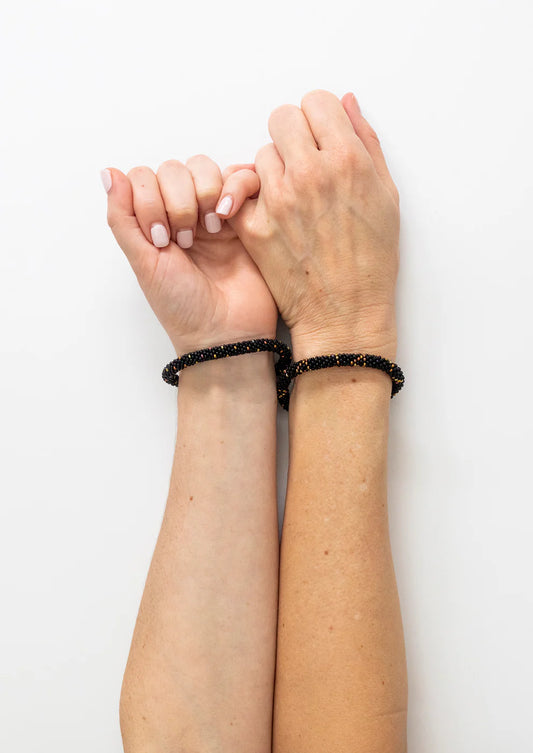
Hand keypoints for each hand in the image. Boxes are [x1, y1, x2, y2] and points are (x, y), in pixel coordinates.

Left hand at [102, 156, 276, 354]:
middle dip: (178, 201)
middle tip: (186, 241)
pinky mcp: (248, 215)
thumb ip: (123, 218)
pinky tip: (230, 217)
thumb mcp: (143, 263)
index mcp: (156, 223)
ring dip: (205, 193)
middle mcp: (185, 213)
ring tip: (211, 231)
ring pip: (205, 167)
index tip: (161, 240)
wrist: (226, 332)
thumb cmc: (182, 307)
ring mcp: (217, 213)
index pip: (145, 177)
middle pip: (174, 169)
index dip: (151, 200)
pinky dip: (236, 187)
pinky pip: (243, 176)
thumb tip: (109, 172)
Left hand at [219, 90, 399, 360]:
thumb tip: (346, 103)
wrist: (344, 313)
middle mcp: (309, 173)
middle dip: (294, 136)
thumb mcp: (387, 196)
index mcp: (347, 160)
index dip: (319, 119)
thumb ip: (366, 143)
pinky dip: (253, 198)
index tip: (321, 138)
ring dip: (274, 169)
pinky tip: (273, 215)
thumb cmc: (371, 261)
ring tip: (293, 199)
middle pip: (282, 118)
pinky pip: (242, 189)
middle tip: (303, 162)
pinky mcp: (253, 225)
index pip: (316, 102)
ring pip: (261, 154)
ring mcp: (277, 199)